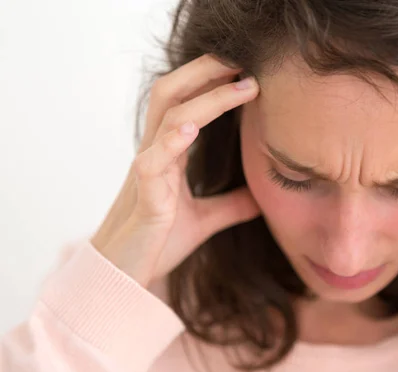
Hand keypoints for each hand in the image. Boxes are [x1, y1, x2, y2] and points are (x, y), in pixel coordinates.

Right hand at [90, 54, 260, 286]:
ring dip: (206, 99)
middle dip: (205, 71)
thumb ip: (231, 205)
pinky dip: (171, 142)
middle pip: (172, 94)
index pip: (186, 103)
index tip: (246, 70)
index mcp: (169, 155)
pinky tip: (191, 128)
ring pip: (168, 118)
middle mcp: (155, 153)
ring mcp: (147, 172)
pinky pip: (151, 161)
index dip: (211, 82)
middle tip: (243, 60)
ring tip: (240, 85)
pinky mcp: (143, 197)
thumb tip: (262, 198)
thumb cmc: (158, 243)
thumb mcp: (205, 220)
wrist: (125, 277)